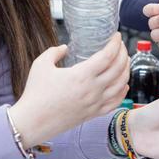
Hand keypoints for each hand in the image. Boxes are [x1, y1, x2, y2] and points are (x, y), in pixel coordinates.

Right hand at [8, 34, 129, 146]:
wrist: (32, 122)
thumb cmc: (35, 93)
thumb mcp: (41, 64)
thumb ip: (54, 51)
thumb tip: (65, 47)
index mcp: (81, 75)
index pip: (108, 56)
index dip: (115, 44)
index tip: (116, 36)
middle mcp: (93, 90)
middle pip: (118, 68)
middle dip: (123, 54)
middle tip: (121, 46)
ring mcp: (95, 103)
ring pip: (121, 85)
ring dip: (126, 71)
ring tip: (124, 62)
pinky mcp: (93, 114)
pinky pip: (115, 102)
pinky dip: (123, 92)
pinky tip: (123, 85)